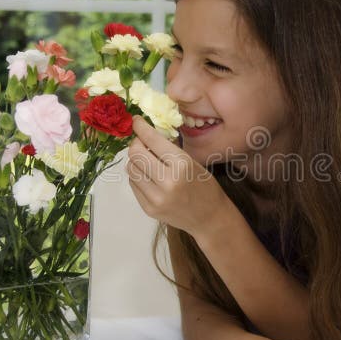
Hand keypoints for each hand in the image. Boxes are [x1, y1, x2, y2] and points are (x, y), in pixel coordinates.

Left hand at [126, 116, 228, 238]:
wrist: (210, 217)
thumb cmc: (204, 186)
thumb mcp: (191, 161)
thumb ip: (168, 149)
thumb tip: (146, 133)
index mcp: (181, 164)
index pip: (151, 140)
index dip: (140, 128)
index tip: (136, 121)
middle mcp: (167, 181)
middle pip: (135, 154)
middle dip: (136, 144)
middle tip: (141, 142)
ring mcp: (156, 197)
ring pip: (130, 169)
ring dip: (135, 161)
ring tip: (146, 161)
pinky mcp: (149, 209)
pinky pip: (133, 185)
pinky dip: (137, 176)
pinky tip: (149, 176)